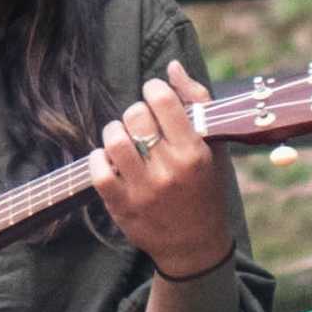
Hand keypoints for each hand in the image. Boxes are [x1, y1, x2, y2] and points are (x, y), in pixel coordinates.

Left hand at [97, 61, 242, 278]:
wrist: (196, 245)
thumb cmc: (206, 188)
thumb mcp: (213, 147)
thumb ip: (196, 102)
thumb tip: (172, 66)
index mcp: (195, 152)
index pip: (164, 101)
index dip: (154, 89)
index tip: (155, 96)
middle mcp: (169, 170)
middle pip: (136, 117)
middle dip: (135, 112)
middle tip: (140, 122)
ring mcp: (144, 190)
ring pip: (115, 141)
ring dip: (114, 131)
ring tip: (122, 136)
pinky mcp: (123, 207)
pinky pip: (99, 172)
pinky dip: (98, 159)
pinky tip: (108, 159)